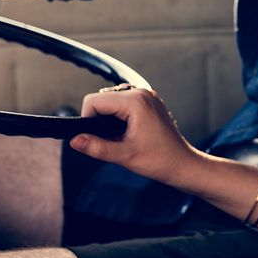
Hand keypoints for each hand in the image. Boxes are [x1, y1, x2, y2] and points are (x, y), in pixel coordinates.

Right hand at [70, 88, 201, 188]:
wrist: (182, 165)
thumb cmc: (160, 160)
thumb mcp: (123, 156)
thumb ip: (96, 147)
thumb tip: (74, 140)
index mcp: (135, 102)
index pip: (93, 101)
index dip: (87, 120)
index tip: (95, 138)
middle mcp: (141, 93)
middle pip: (102, 98)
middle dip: (98, 119)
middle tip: (111, 141)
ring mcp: (147, 96)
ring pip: (111, 100)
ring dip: (108, 118)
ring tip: (120, 137)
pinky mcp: (149, 103)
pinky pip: (123, 103)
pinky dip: (118, 116)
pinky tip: (126, 132)